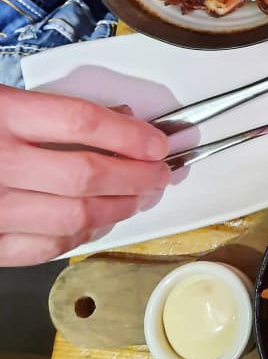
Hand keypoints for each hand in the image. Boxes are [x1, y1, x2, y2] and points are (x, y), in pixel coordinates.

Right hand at [0, 86, 169, 265]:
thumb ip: (52, 111)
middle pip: (86, 177)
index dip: (130, 136)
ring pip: (72, 218)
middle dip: (137, 177)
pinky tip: (99, 222)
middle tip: (161, 174)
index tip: (159, 142)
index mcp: (1, 115)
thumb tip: (121, 123)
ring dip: (119, 210)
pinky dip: (81, 236)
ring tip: (141, 198)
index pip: (81, 123)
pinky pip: (44, 247)